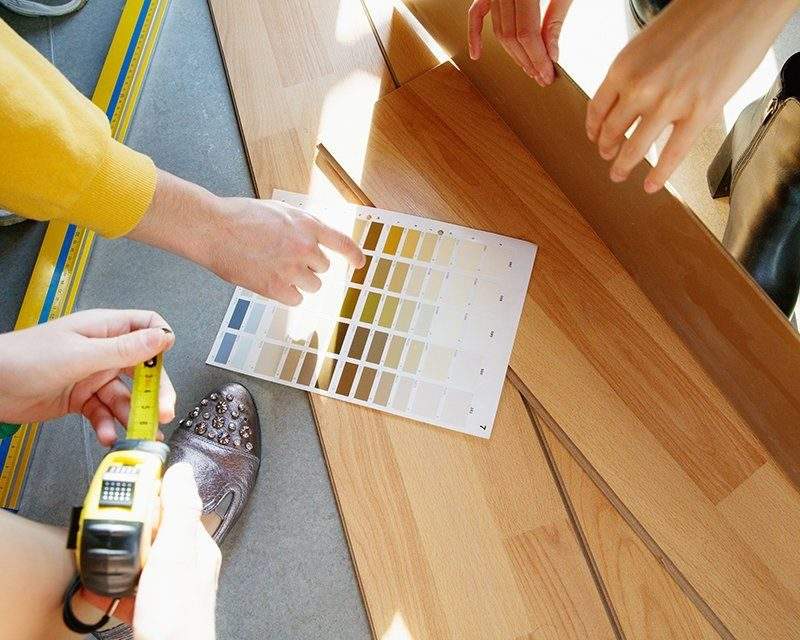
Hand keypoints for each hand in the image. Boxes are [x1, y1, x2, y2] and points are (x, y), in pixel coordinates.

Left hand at [0, 309, 175, 445]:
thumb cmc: (24, 359)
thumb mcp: (82, 354)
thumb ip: (125, 349)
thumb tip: (164, 337)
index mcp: (105, 329)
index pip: (148, 328)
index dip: (161, 345)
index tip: (165, 369)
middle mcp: (103, 351)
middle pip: (144, 370)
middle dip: (155, 393)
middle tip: (163, 412)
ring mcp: (93, 376)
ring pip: (126, 396)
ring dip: (133, 416)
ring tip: (138, 433)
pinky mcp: (82, 399)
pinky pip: (105, 413)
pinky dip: (109, 425)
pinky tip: (108, 434)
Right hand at [81, 464, 220, 639]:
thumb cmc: (177, 619)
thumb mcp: (176, 554)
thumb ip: (180, 511)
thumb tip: (182, 471)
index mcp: (197, 546)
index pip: (175, 505)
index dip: (150, 496)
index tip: (128, 492)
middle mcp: (186, 565)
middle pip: (154, 532)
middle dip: (129, 528)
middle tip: (110, 527)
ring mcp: (169, 587)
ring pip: (140, 559)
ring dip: (119, 555)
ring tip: (103, 554)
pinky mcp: (151, 608)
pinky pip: (129, 588)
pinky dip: (112, 585)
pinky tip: (102, 587)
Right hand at [129, 169, 365, 306]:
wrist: (214, 229)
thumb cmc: (241, 217)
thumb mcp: (280, 211)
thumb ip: (302, 226)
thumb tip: (315, 241)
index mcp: (308, 225)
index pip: (343, 243)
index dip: (354, 255)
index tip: (359, 264)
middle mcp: (305, 247)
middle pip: (324, 268)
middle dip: (309, 266)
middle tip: (285, 259)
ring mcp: (292, 269)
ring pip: (313, 286)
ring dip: (299, 282)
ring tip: (276, 269)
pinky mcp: (277, 288)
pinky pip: (296, 299)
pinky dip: (286, 294)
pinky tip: (270, 281)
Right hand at [468, 0, 573, 85]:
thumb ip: (556, 19)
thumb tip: (551, 55)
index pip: (526, 34)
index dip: (537, 58)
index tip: (547, 74)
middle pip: (510, 37)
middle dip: (527, 61)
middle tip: (541, 77)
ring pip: (498, 30)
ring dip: (512, 53)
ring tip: (527, 68)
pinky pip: (476, 13)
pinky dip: (474, 34)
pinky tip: (477, 55)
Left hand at [587, 0, 797, 192]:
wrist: (740, 2)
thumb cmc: (698, 16)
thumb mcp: (648, 41)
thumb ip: (634, 72)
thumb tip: (626, 98)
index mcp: (623, 67)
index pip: (597, 109)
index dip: (594, 129)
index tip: (595, 137)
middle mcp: (639, 87)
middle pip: (612, 131)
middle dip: (606, 149)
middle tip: (607, 158)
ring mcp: (668, 103)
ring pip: (635, 148)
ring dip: (624, 166)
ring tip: (619, 174)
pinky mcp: (699, 113)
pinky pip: (672, 155)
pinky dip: (659, 175)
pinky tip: (651, 185)